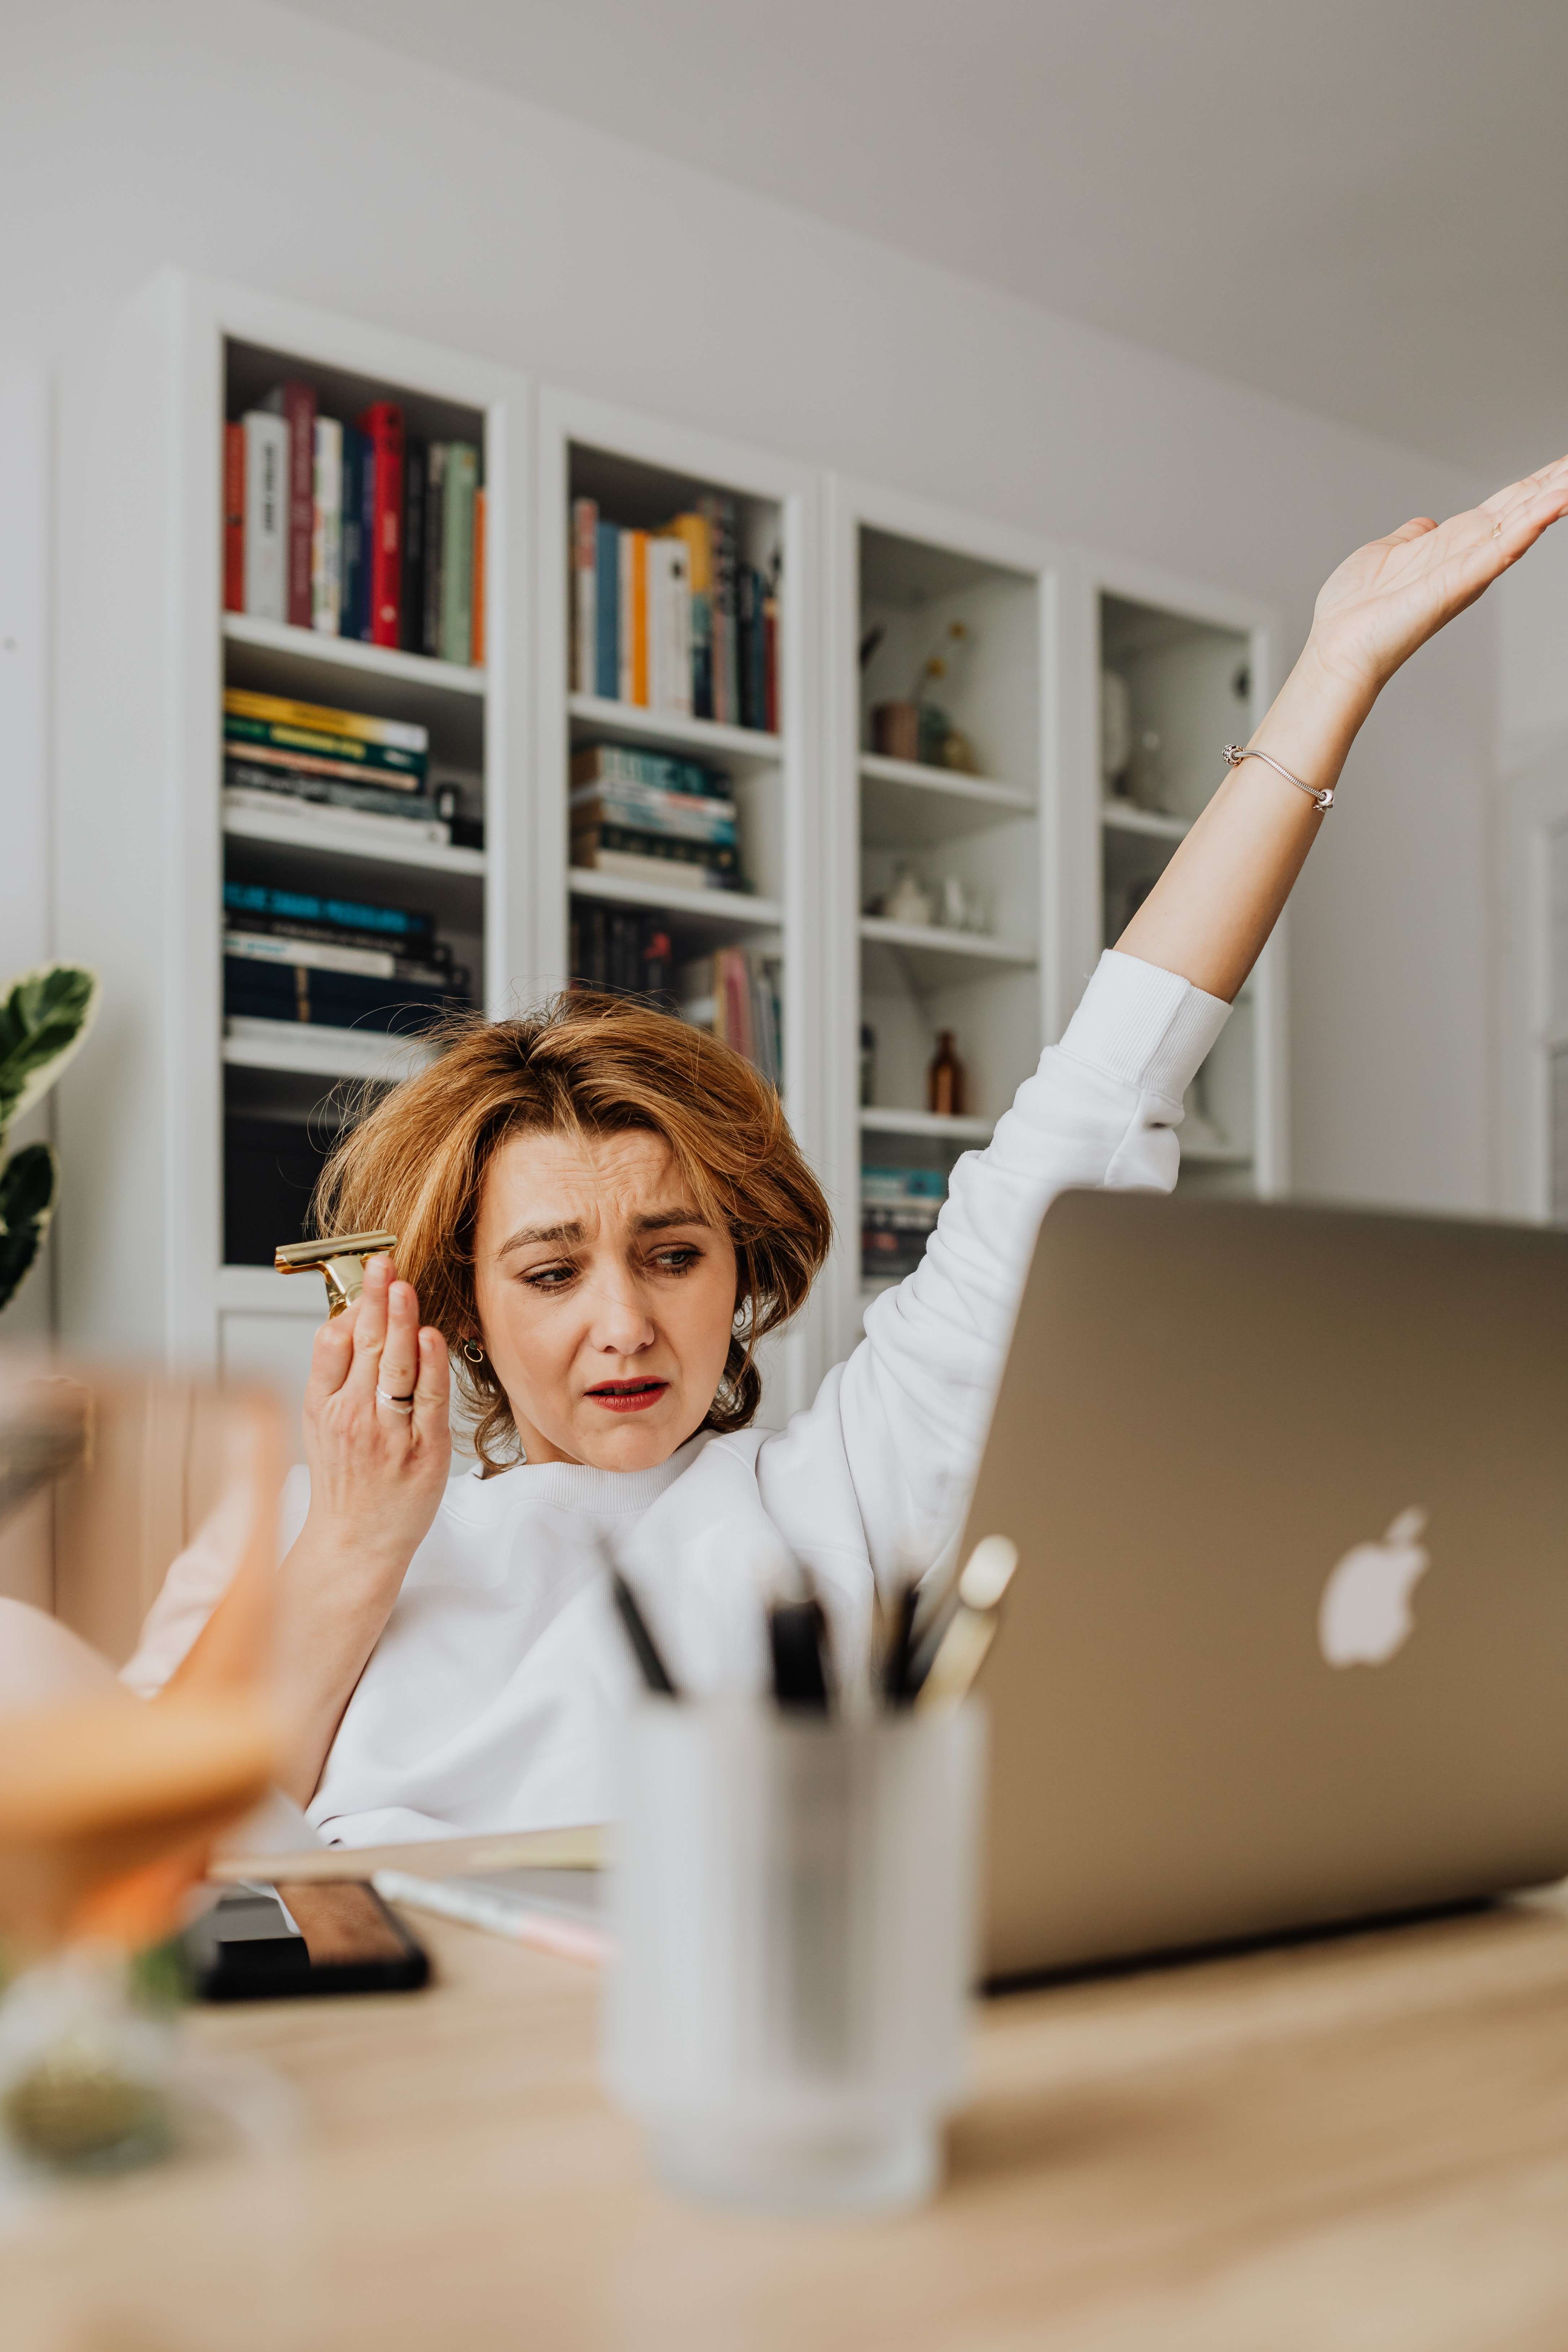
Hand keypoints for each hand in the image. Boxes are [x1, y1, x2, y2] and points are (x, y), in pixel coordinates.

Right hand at [298, 1254, 450, 1593]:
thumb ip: (330, 1375)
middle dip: (374, 1301)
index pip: (330, 1346)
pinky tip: (430, 1337)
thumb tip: (344, 1320)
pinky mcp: (425, 1452)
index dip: (348, 1307)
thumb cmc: (344, 1480)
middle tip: (383, 1265)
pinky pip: (430, 1401)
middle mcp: (353, 1418)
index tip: (362, 1276)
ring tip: (403, 1287)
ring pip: (395, 1368)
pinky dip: (430, 1366)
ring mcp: (389, 1436)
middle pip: (363, 1348)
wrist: (356, 1541)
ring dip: (399, 1323)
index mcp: (323, 1408)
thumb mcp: (320, 1424)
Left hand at [1307, 452, 1567, 701]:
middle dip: (1556, 484)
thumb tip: (1424, 524)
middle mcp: (1468, 556)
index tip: (1564, 465)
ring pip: (1522, 524)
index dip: (1535, 483)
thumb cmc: (1354, 611)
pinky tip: (1554, 504)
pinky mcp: (1459, 582)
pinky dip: (1529, 525)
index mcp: (1452, 544)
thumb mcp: (1384, 554)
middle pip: (1523, 509)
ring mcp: (1467, 569)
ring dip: (1554, 498)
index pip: (1505, 505)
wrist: (1337, 647)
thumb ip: (1410, 537)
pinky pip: (1501, 549)